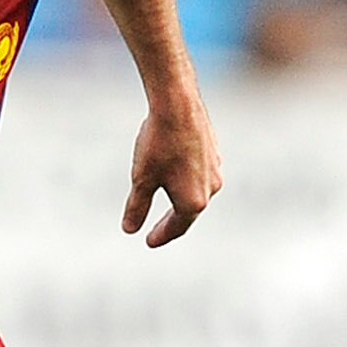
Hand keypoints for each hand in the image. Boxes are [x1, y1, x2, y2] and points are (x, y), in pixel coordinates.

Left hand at [122, 99, 221, 247]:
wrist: (177, 105)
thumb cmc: (158, 143)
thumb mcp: (141, 180)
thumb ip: (137, 207)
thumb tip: (130, 229)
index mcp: (193, 202)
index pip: (176, 228)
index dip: (161, 236)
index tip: (148, 241)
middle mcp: (210, 190)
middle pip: (189, 213)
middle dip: (171, 223)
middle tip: (156, 232)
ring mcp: (216, 171)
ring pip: (198, 193)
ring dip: (182, 202)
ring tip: (170, 205)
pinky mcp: (215, 153)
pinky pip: (202, 175)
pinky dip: (189, 182)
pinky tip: (179, 176)